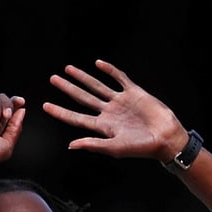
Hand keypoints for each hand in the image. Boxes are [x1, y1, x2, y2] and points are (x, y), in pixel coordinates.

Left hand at [42, 59, 187, 161]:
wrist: (166, 137)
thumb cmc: (142, 147)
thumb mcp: (115, 148)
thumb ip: (93, 144)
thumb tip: (70, 145)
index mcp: (103, 127)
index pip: (76, 118)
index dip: (60, 112)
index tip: (45, 106)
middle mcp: (108, 113)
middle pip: (82, 98)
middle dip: (68, 89)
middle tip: (53, 79)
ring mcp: (120, 102)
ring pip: (97, 86)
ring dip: (83, 78)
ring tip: (68, 70)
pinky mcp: (134, 93)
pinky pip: (119, 78)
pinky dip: (110, 71)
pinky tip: (99, 64)